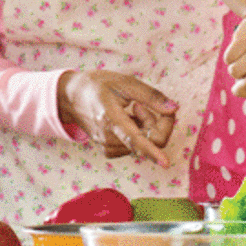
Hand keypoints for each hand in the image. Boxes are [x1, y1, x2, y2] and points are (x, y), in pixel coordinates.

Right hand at [57, 70, 178, 166]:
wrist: (71, 97)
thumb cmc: (98, 85)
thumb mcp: (125, 82)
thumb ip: (151, 96)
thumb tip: (174, 109)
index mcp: (110, 118)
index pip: (135, 140)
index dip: (152, 152)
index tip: (165, 163)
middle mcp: (108, 138)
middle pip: (148, 142)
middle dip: (156, 123)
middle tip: (144, 104)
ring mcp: (108, 146)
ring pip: (144, 144)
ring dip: (147, 126)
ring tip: (132, 108)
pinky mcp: (109, 150)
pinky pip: (136, 146)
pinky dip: (140, 132)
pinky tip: (128, 118)